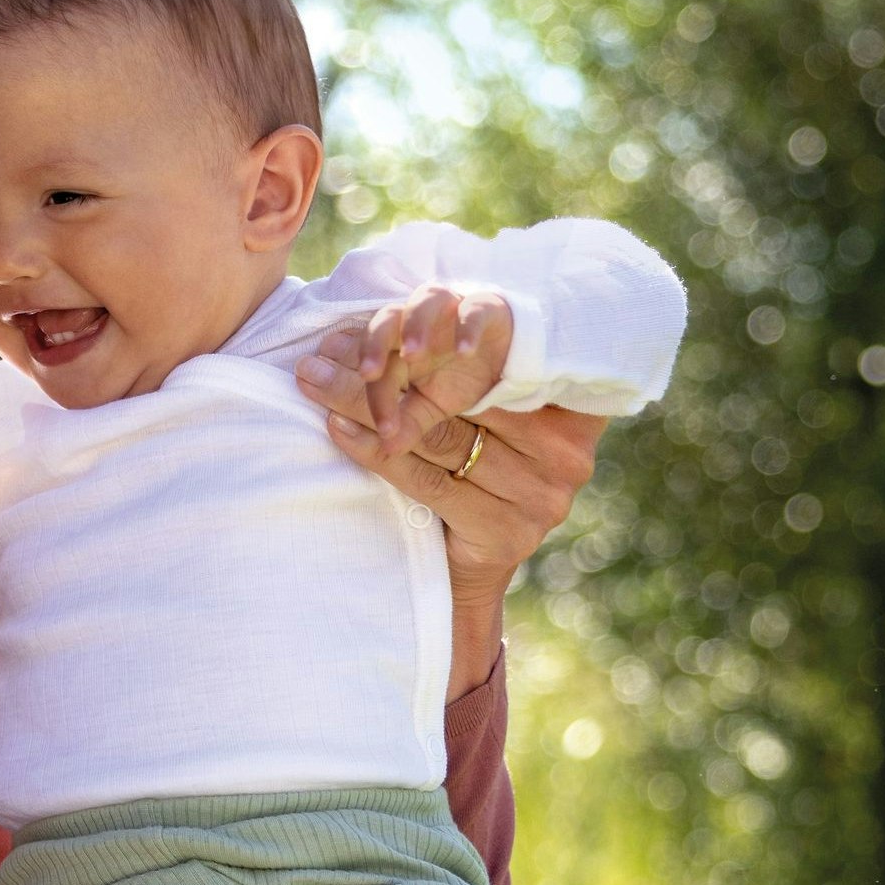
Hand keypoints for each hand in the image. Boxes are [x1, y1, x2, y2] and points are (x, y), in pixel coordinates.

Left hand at [297, 289, 603, 691]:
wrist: (468, 572)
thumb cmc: (467, 468)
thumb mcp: (471, 406)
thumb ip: (456, 363)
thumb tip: (378, 312)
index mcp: (570, 400)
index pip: (497, 351)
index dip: (434, 332)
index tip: (375, 318)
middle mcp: (567, 447)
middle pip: (459, 391)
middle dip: (384, 366)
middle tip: (322, 349)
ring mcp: (542, 494)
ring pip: (435, 432)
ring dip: (365, 403)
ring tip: (314, 380)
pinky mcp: (508, 532)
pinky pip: (426, 480)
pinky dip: (376, 451)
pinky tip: (337, 428)